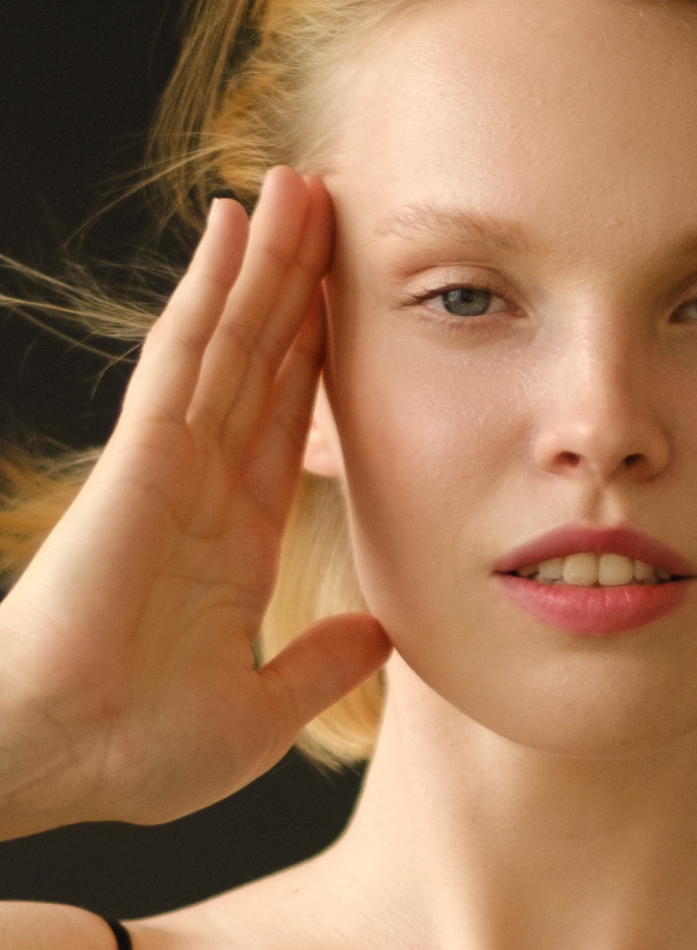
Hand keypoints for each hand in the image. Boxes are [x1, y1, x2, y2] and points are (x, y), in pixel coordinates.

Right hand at [0, 167, 390, 836]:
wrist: (60, 763)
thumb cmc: (136, 752)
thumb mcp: (261, 712)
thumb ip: (320, 664)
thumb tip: (382, 633)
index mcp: (236, 541)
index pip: (291, 427)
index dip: (320, 362)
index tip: (357, 306)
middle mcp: (207, 487)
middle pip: (266, 364)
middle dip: (302, 289)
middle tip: (340, 210)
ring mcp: (174, 465)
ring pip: (233, 341)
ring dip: (269, 264)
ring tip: (304, 186)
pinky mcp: (143, 459)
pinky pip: (186, 359)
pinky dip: (211, 292)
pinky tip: (238, 229)